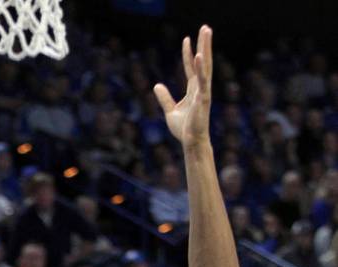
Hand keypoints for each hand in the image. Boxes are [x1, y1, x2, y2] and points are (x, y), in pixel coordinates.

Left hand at [153, 25, 212, 147]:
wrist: (190, 142)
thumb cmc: (183, 129)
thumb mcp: (169, 110)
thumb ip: (164, 97)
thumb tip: (156, 85)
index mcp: (193, 90)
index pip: (190, 67)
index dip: (188, 53)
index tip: (186, 39)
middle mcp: (200, 88)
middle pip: (202, 62)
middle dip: (204, 44)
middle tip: (205, 27)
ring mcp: (203, 92)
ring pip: (205, 66)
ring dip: (205, 49)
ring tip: (206, 32)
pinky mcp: (203, 99)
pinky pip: (202, 81)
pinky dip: (200, 69)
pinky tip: (199, 56)